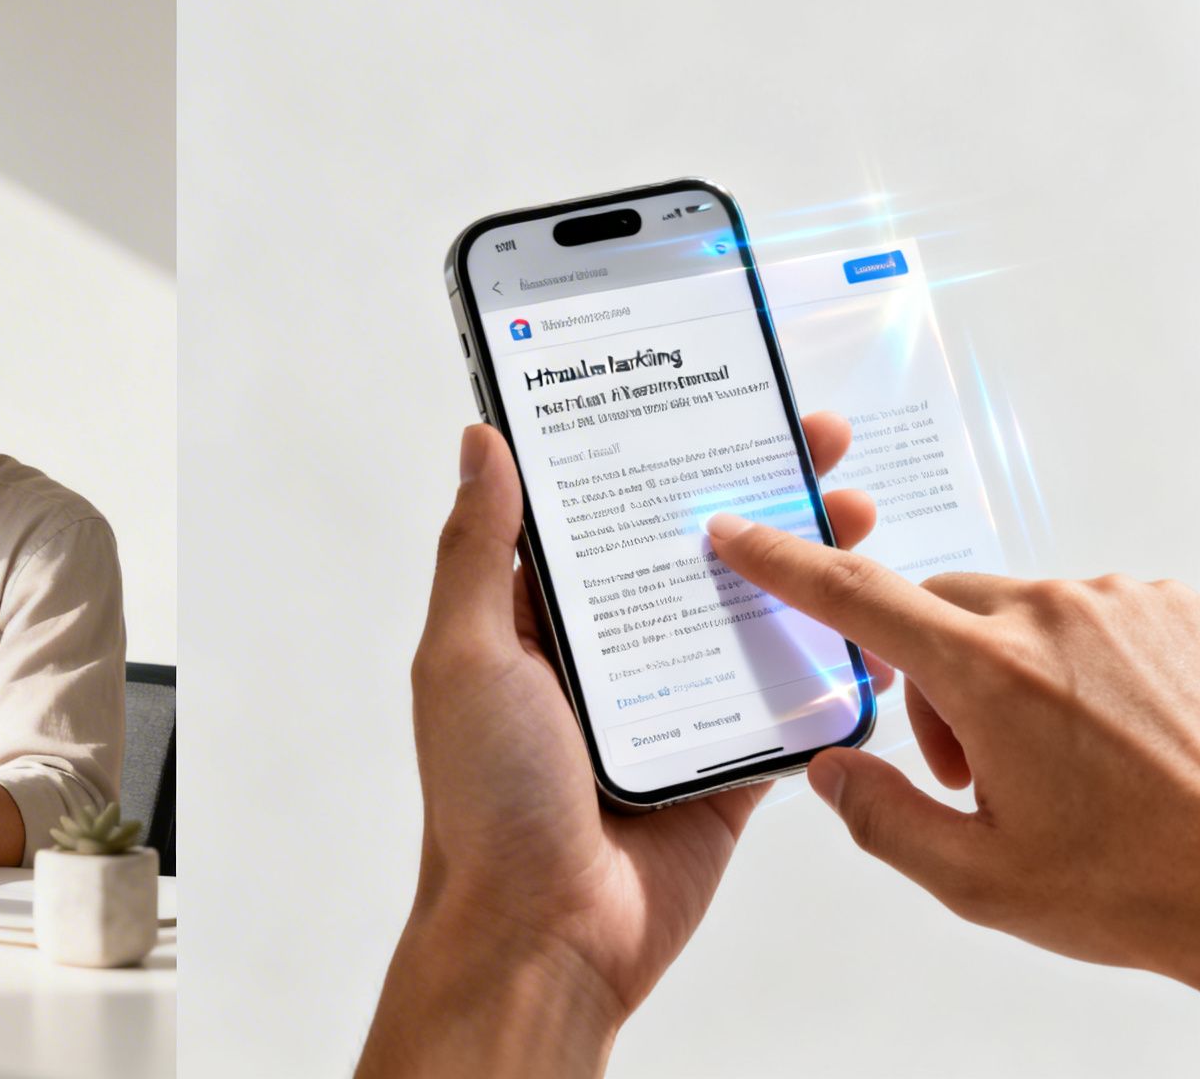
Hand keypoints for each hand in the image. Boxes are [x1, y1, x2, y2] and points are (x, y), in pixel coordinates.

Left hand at [358, 412, 877, 1076]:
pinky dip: (826, 663)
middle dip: (754, 493)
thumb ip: (478, 550)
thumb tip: (481, 442)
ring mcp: (669, 706)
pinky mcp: (724, 763)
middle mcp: (606, 655)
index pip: (604, 512)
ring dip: (804, 564)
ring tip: (859, 514)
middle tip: (816, 441)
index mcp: (537, 621)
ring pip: (748, 615)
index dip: (657, 452)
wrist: (547, 937)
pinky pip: (784, 700)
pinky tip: (870, 619)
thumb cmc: (488, 803)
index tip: (711, 398)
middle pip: (691, 552)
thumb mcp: (466, 657)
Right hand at [708, 518, 1199, 986]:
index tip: (740, 535)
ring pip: (1016, 616)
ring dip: (1009, 675)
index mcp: (989, 673)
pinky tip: (1112, 740)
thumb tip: (833, 770)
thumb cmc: (1145, 883)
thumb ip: (882, 817)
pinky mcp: (1175, 609)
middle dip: (932, 680)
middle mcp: (1053, 617)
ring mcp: (1122, 605)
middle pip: (938, 612)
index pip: (854, 597)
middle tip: (972, 770)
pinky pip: (1087, 618)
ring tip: (1062, 767)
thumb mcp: (982, 880)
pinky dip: (1077, 667)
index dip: (783, 563)